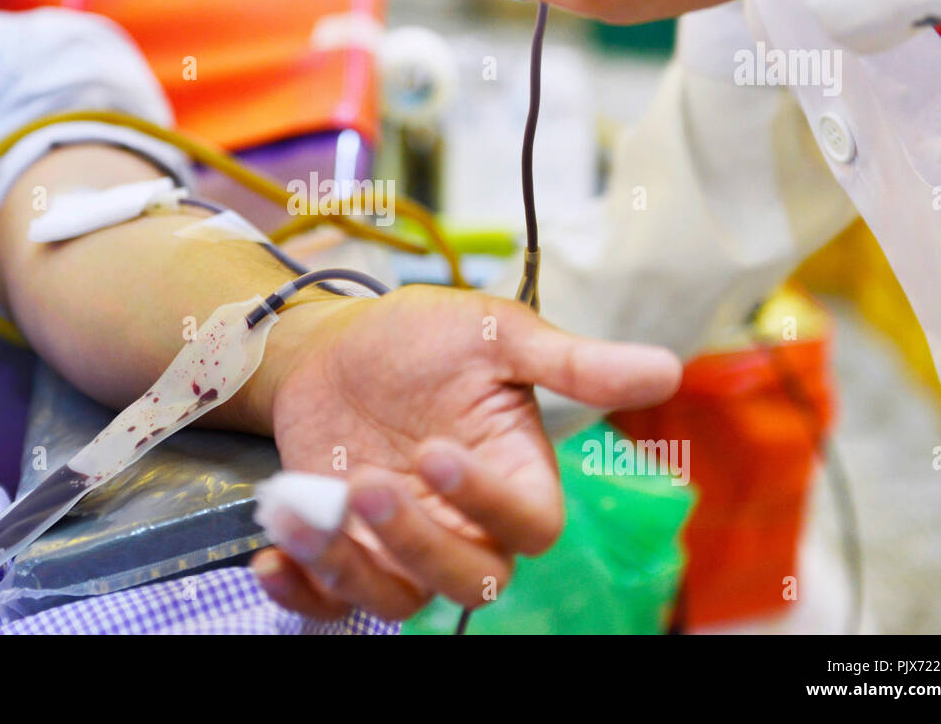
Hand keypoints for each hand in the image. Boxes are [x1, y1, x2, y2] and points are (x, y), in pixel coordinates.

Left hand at [249, 285, 681, 620]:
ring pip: (399, 599)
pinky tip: (272, 558)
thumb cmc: (421, 337)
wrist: (332, 346)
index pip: (529, 524)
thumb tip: (668, 366)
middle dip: (417, 541)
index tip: (436, 450)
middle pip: (470, 580)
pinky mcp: (349, 552)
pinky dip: (303, 595)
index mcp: (515, 475)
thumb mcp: (494, 335)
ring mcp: (404, 545)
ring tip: (301, 508)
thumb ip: (571, 363)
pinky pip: (335, 604)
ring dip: (348, 566)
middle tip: (367, 483)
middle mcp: (466, 524)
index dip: (488, 502)